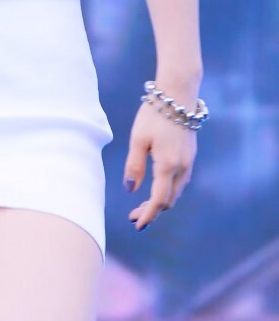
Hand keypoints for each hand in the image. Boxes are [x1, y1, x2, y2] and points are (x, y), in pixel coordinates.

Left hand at [123, 99, 195, 230]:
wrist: (179, 95)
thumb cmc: (155, 115)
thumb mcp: (138, 140)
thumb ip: (134, 166)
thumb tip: (130, 189)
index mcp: (168, 165)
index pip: (159, 200)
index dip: (148, 215)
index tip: (137, 225)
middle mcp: (182, 167)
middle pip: (169, 199)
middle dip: (152, 211)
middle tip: (133, 216)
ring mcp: (189, 162)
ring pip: (176, 192)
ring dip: (160, 202)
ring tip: (141, 206)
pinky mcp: (190, 156)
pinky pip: (180, 181)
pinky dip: (167, 191)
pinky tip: (155, 189)